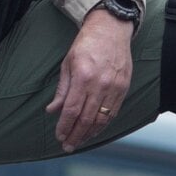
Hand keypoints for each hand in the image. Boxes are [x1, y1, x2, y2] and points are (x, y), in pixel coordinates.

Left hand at [46, 11, 133, 151]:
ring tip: (79, 141)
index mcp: (82, 77)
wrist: (111, 29)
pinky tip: (94, 131)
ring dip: (89, 134)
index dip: (65, 126)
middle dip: (75, 135)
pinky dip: (103, 125)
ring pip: (101, 119)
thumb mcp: (68, 64)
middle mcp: (99, 84)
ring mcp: (114, 87)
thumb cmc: (86, 45)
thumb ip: (62, 90)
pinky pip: (113, 112)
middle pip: (86, 118)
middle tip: (68, 146)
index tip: (59, 136)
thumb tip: (52, 111)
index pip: (72, 110)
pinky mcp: (123, 87)